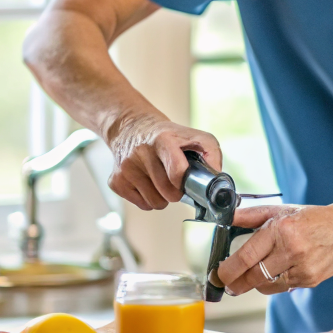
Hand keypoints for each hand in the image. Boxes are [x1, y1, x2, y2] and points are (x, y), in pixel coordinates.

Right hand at [105, 114, 220, 210]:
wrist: (131, 127)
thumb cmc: (166, 135)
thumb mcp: (193, 135)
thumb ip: (212, 152)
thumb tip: (216, 175)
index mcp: (162, 140)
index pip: (177, 172)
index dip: (186, 182)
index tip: (188, 180)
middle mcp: (141, 153)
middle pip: (167, 192)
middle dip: (176, 191)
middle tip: (176, 181)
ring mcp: (126, 168)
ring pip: (155, 202)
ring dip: (163, 197)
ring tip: (161, 181)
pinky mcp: (116, 181)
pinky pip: (141, 205)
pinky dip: (148, 199)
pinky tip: (147, 182)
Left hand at [216, 202, 332, 295]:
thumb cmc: (318, 219)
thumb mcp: (283, 210)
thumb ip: (252, 215)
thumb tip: (228, 217)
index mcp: (282, 229)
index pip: (245, 256)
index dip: (227, 270)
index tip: (218, 274)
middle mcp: (292, 249)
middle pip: (252, 276)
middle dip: (235, 283)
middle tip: (227, 284)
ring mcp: (303, 268)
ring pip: (265, 286)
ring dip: (253, 285)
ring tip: (248, 278)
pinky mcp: (310, 281)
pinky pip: (282, 288)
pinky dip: (274, 283)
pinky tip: (276, 274)